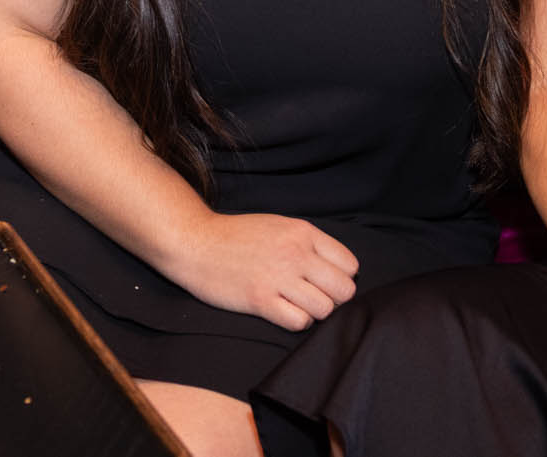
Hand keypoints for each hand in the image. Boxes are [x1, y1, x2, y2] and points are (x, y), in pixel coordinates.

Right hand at [168, 212, 359, 330]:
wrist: (196, 242)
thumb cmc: (238, 236)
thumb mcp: (279, 225)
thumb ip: (308, 243)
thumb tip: (337, 269)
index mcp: (303, 232)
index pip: (350, 265)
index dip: (341, 277)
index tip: (325, 281)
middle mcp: (295, 253)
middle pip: (344, 290)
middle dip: (333, 298)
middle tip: (313, 296)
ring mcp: (278, 277)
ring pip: (325, 309)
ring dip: (314, 312)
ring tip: (297, 304)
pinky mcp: (260, 300)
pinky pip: (299, 322)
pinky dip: (296, 322)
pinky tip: (283, 311)